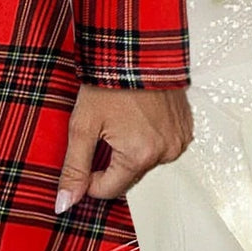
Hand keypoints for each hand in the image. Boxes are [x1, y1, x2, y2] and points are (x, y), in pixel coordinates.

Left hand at [56, 84, 193, 211]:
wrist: (135, 49)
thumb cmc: (109, 81)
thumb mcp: (83, 126)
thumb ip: (74, 167)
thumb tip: (66, 201)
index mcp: (140, 155)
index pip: (109, 190)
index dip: (90, 178)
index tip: (83, 159)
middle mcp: (165, 151)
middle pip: (128, 175)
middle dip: (110, 160)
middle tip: (101, 131)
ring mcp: (178, 139)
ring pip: (146, 160)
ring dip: (131, 149)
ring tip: (121, 120)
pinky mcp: (185, 128)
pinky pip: (162, 145)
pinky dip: (148, 137)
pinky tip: (137, 117)